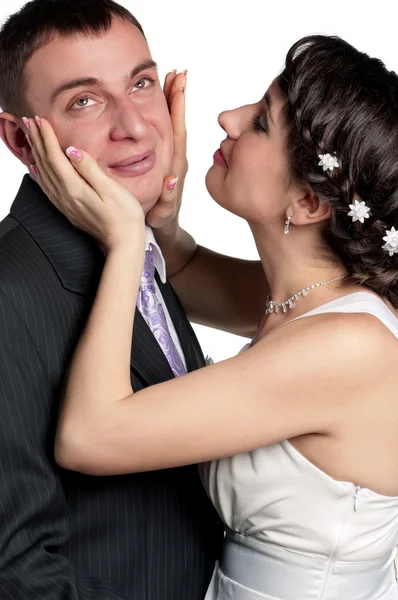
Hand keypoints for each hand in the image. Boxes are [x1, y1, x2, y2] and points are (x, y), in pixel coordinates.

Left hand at [26, 117, 144, 251]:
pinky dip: (39, 175)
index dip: (46, 136)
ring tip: (31, 138)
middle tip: (29, 121)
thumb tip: (72, 150)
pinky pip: (47, 189)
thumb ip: (89, 169)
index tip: (40, 119)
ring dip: (36, 155)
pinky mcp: (70, 211)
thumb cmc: (124, 216)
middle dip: (37, 141)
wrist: (124, 242)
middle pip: (45, 164)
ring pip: (43, 175)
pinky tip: (37, 170)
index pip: (55, 156)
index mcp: (75, 188)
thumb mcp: (111, 189)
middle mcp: (66, 197)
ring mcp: (66, 205)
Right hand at [146, 69, 186, 231]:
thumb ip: (167, 197)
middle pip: (176, 123)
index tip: (179, 83)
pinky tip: (165, 102)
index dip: (177, 107)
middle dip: (177, 98)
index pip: (178, 131)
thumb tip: (171, 179)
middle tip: (178, 72)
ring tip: (171, 80)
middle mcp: (176, 159)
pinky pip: (167, 133)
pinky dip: (167, 116)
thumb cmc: (161, 221)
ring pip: (172, 126)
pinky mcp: (167, 161)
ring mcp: (172, 159)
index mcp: (175, 167)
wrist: (164, 230)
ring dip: (172, 103)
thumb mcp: (163, 211)